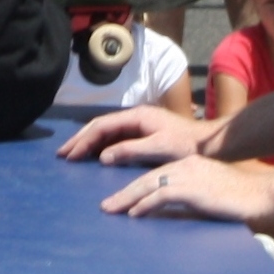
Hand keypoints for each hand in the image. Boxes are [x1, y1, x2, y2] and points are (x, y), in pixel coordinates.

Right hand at [57, 104, 205, 165]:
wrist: (211, 144)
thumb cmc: (188, 145)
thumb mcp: (160, 148)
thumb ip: (130, 150)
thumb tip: (102, 156)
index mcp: (137, 116)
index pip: (102, 126)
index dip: (83, 140)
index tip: (69, 154)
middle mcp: (136, 117)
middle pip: (100, 126)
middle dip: (80, 140)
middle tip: (62, 154)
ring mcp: (140, 125)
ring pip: (107, 132)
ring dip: (89, 143)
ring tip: (72, 155)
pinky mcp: (144, 135)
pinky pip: (116, 139)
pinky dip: (102, 147)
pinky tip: (94, 156)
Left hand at [100, 153, 273, 224]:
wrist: (264, 195)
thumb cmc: (241, 198)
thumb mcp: (208, 194)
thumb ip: (188, 198)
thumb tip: (167, 212)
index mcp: (189, 165)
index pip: (154, 175)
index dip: (134, 187)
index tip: (119, 199)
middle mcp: (184, 166)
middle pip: (145, 179)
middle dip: (123, 193)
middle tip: (105, 205)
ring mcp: (188, 175)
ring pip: (147, 186)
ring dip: (126, 199)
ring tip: (111, 210)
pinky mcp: (192, 189)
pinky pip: (161, 196)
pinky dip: (145, 205)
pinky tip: (134, 214)